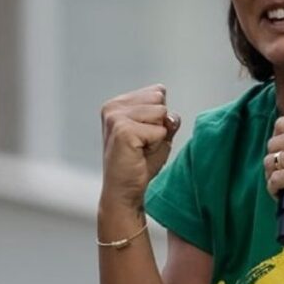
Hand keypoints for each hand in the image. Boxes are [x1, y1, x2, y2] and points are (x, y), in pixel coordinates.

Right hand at [100, 84, 180, 211]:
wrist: (125, 191)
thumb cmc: (139, 164)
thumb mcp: (159, 135)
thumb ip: (167, 118)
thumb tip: (170, 116)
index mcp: (118, 103)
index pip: (157, 92)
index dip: (159, 117)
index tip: (143, 136)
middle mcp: (113, 107)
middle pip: (159, 100)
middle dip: (159, 124)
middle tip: (143, 145)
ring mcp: (116, 118)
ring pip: (160, 113)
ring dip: (157, 136)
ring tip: (141, 149)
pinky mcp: (123, 131)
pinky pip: (158, 130)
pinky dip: (155, 145)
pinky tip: (139, 154)